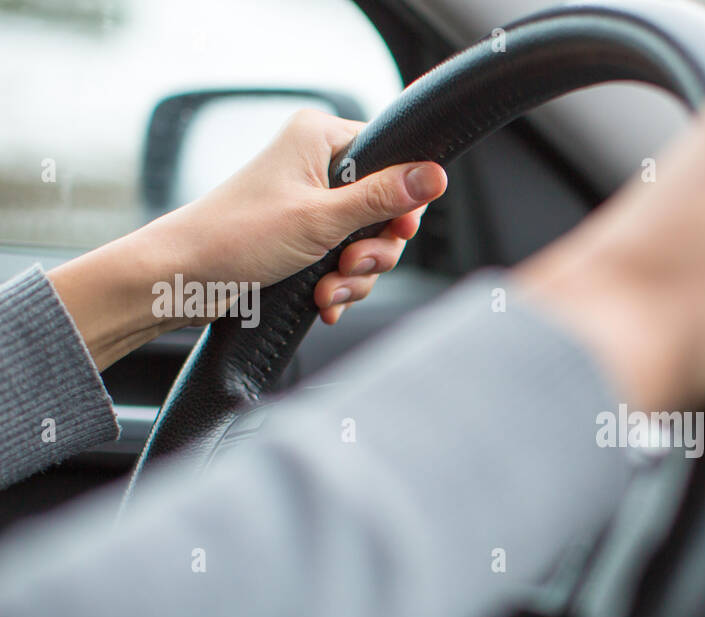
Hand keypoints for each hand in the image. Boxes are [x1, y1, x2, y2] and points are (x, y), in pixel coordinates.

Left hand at [49, 109, 446, 367]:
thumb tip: (434, 175)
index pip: (392, 157)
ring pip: (367, 243)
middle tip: (351, 264)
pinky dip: (338, 287)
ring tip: (327, 289)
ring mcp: (310, 206)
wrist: (182, 279)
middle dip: (374, 250)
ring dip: (354, 276)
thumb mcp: (321, 218)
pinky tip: (322, 301)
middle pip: (385, 209)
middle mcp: (317, 166)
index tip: (397, 229)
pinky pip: (345, 264)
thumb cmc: (235, 236)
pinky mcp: (303, 241)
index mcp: (320, 139)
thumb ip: (383, 198)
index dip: (402, 200)